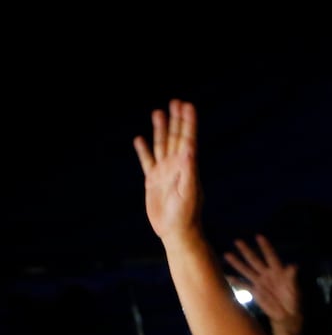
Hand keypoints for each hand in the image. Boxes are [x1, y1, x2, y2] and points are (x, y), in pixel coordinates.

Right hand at [134, 99, 202, 244]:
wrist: (177, 232)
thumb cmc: (186, 215)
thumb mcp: (189, 192)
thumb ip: (188, 171)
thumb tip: (188, 150)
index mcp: (187, 167)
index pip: (188, 139)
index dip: (188, 122)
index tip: (188, 105)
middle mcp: (176, 167)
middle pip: (175, 137)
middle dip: (176, 120)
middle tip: (176, 101)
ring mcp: (164, 173)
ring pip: (161, 145)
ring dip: (161, 129)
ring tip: (159, 112)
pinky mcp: (153, 181)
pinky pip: (147, 161)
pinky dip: (144, 150)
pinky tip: (140, 139)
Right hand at [224, 235, 301, 331]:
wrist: (287, 315)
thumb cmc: (293, 300)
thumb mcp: (295, 289)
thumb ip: (292, 278)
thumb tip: (294, 266)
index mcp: (278, 272)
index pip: (271, 256)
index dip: (265, 247)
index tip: (258, 236)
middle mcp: (267, 274)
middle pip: (255, 260)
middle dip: (247, 251)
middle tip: (238, 241)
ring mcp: (260, 282)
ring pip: (247, 270)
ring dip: (237, 263)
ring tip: (227, 254)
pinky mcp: (255, 291)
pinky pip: (244, 285)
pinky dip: (235, 282)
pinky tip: (226, 277)